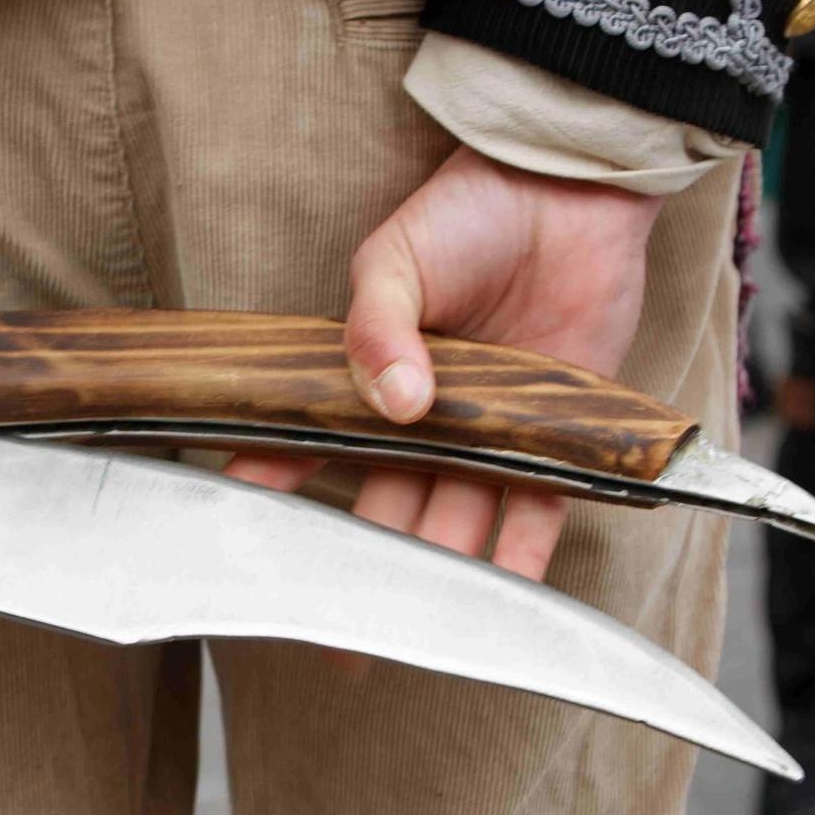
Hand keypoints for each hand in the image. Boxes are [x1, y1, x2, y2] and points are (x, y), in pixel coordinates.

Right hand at [228, 145, 662, 581]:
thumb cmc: (469, 211)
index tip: (248, 531)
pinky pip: (533, 507)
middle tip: (336, 625)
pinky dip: (520, 553)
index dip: (280, 484)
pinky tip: (504, 592)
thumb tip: (393, 401)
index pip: (314, 441)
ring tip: (412, 624)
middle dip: (361, 563)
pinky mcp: (552, 434)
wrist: (566, 190)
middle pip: (384, 499)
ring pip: (452, 515)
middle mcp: (424, 413)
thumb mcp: (396, 258)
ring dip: (437, 568)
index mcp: (370, 372)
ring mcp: (487, 428)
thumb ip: (378, 328)